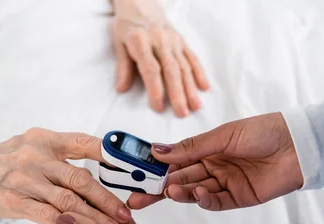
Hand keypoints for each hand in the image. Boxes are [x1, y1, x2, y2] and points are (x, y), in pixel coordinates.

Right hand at [0, 128, 131, 223]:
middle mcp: (36, 155)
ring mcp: (24, 178)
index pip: (86, 143)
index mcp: (45, 139)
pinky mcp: (13, 200)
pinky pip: (46, 214)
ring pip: (68, 199)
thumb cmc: (1, 161)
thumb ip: (60, 153)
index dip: (113, 155)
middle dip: (108, 198)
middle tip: (126, 213)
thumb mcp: (29, 146)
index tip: (136, 169)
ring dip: (94, 216)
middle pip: (82, 178)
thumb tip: (100, 161)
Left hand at [112, 0, 209, 116]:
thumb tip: (121, 89)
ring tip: (195, 107)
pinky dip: (199, 73)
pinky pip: (192, 57)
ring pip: (184, 66)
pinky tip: (204, 87)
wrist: (140, 3)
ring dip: (190, 88)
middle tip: (182, 113)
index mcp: (141, 41)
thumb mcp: (119, 43)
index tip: (158, 107)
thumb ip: (123, 66)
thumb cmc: (127, 26)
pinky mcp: (182, 41)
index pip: (150, 69)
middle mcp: (160, 41)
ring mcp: (173, 41)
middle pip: (171, 70)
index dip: (155, 89)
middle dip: (177, 94)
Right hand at [127, 112, 303, 210]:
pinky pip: (216, 202)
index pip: (175, 161)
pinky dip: (204, 200)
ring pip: (195, 191)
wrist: (298, 145)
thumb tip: (157, 150)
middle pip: (180, 179)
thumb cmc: (263, 131)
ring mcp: (226, 183)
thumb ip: (190, 148)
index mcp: (207, 149)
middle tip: (137, 198)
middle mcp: (213, 167)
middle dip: (158, 188)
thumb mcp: (223, 135)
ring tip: (169, 191)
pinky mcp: (239, 198)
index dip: (155, 168)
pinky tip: (196, 194)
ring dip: (180, 192)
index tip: (135, 174)